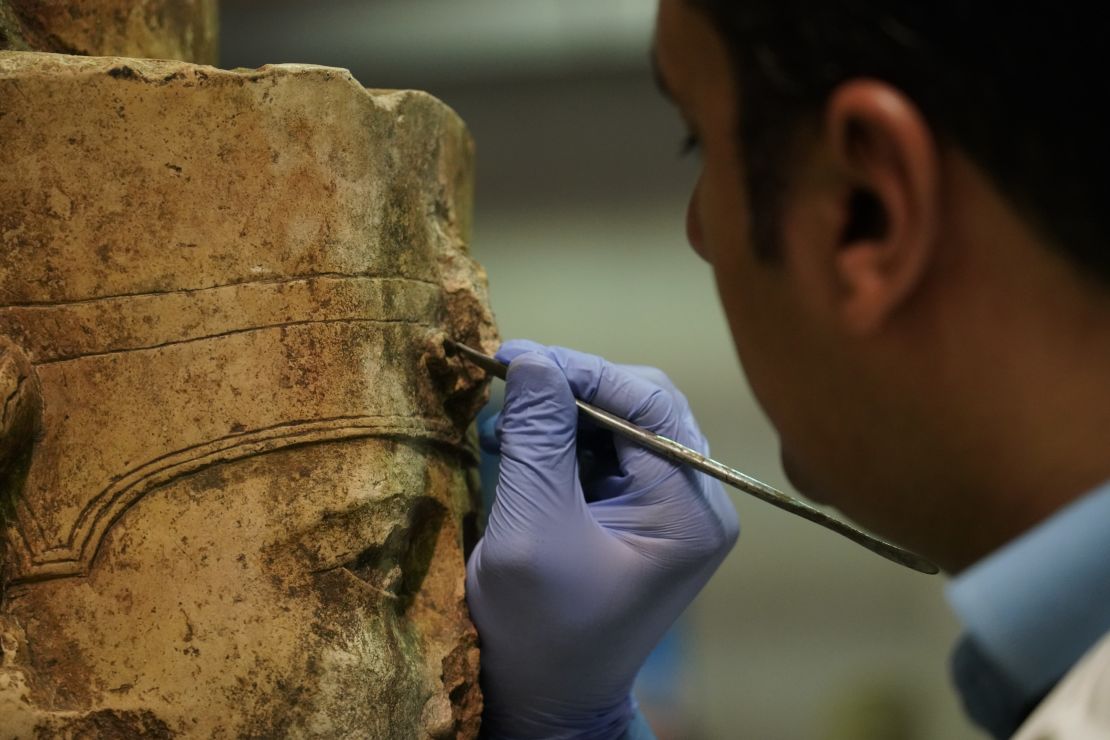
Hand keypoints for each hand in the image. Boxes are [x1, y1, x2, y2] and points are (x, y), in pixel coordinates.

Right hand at [466, 340, 738, 737]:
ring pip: (621, 421)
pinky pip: (607, 451)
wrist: (549, 700)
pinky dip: (562, 439)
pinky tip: (519, 443)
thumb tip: (532, 358)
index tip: (513, 357)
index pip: (648, 404)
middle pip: (642, 403)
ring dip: (561, 412)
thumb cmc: (540, 631)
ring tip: (502, 421)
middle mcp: (696, 500)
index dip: (581, 370)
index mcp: (690, 511)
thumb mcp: (532, 528)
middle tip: (506, 380)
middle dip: (572, 388)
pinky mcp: (641, 513)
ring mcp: (672, 506)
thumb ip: (538, 439)